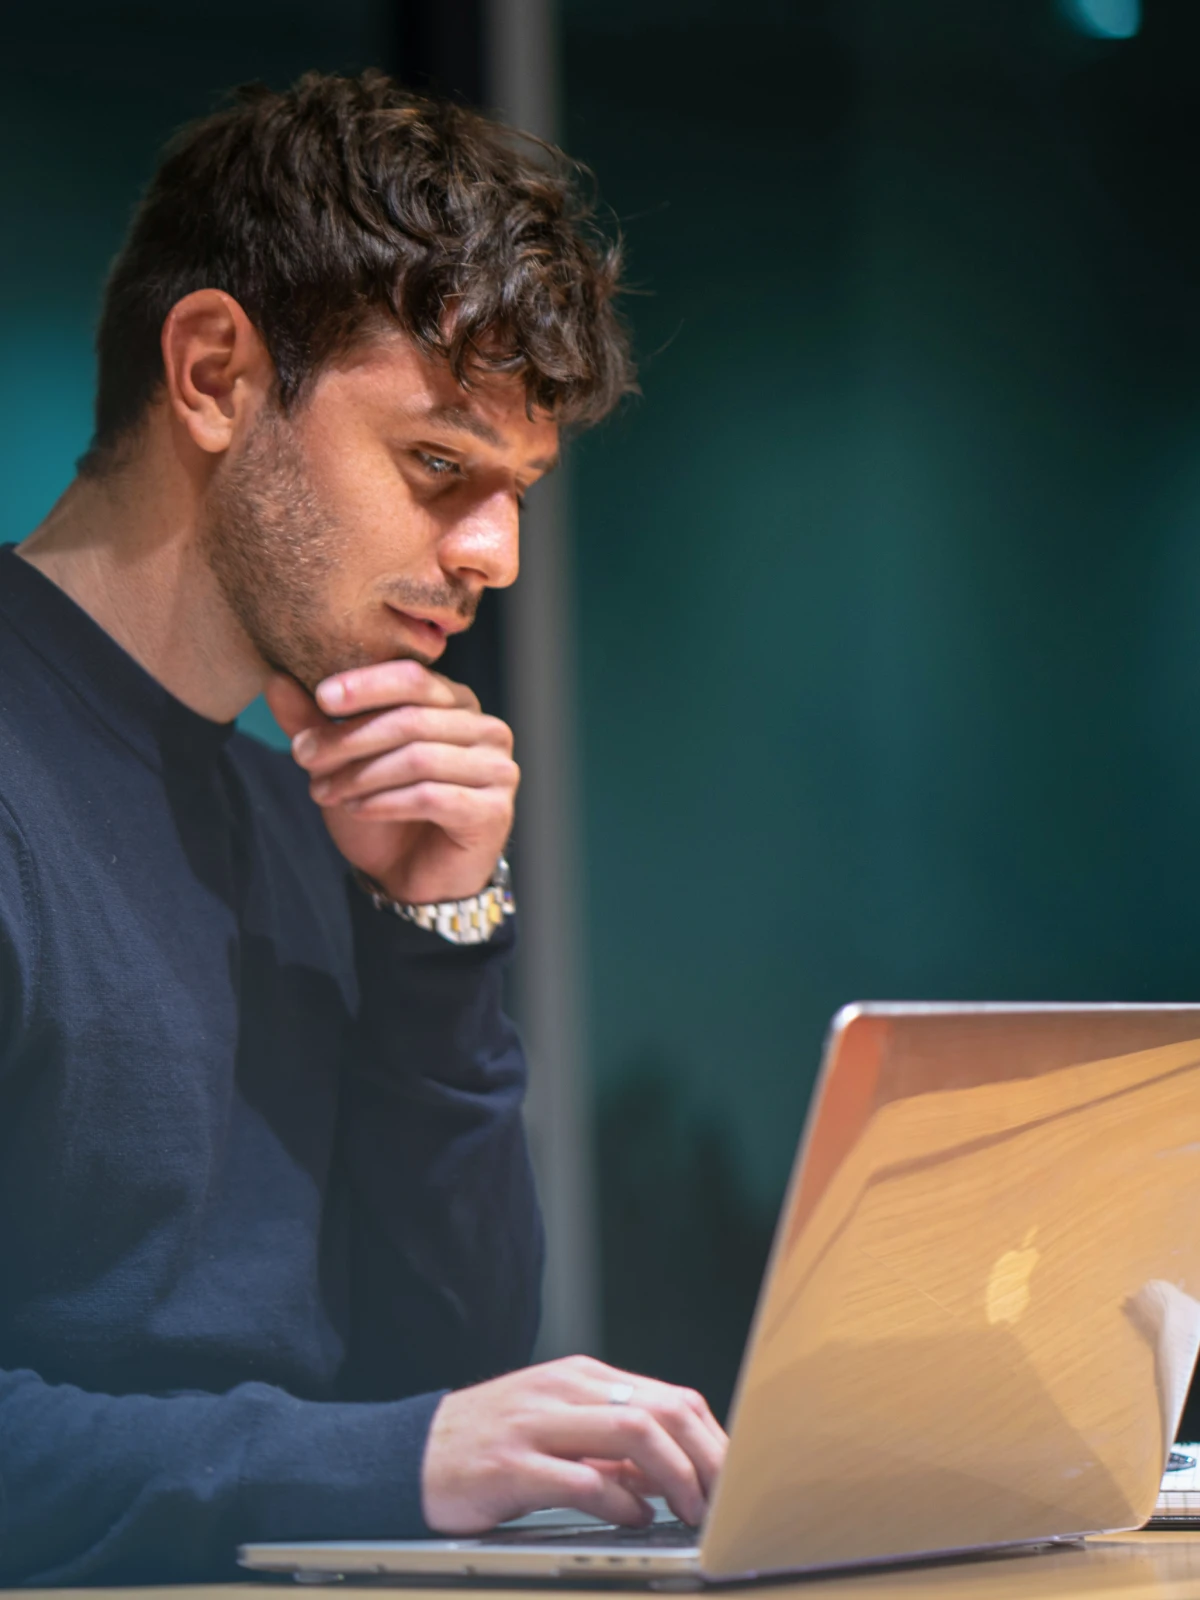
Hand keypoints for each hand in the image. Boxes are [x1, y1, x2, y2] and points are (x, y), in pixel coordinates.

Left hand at [265, 662, 518, 903]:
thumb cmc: (385, 811)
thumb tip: (275, 679)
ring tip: (324, 793)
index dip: (367, 685)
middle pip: (411, 719)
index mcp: (457, 703)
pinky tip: (358, 810)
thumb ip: (314, 722)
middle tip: (304, 757)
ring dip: (361, 775)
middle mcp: (487, 729)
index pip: (415, 678)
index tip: (321, 698)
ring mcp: (498, 770)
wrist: (413, 877)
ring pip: (418, 758)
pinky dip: (386, 803)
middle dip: (349, 738)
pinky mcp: (494, 811)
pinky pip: (432, 797)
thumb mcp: (342, 762)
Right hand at [421, 1355, 728, 1533]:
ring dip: (675, 1477)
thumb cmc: (491, 1446)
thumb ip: (611, 1449)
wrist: (410, 1456)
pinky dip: (621, 1502)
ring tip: (688, 1513)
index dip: (712, 1443)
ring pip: (633, 1432)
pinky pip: (583, 1480)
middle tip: (722, 1503)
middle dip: (706, 1460)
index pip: (670, 1398)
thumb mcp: (558, 1432)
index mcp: (582, 1379)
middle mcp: (565, 1390)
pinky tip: (633, 1519)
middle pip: (662, 1411)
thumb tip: (670, 1478)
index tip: (731, 1482)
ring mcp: (537, 1423)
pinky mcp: (512, 1466)